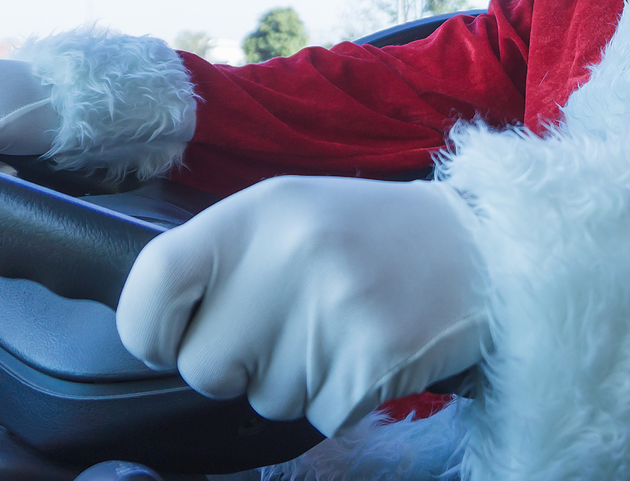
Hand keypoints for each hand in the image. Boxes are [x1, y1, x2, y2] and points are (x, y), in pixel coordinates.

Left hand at [115, 175, 487, 436]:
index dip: (147, 327)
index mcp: (263, 211)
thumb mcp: (292, 213)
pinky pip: (319, 418)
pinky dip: (340, 400)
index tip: (168, 339)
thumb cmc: (373, 237)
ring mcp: (337, 309)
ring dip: (295, 383)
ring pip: (263, 400)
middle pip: (204, 364)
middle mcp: (294, 254)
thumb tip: (152, 328)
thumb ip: (223, 259)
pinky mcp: (375, 360)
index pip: (155, 281)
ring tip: (340, 330)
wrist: (483, 250)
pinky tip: (368, 353)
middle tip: (286, 330)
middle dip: (236, 366)